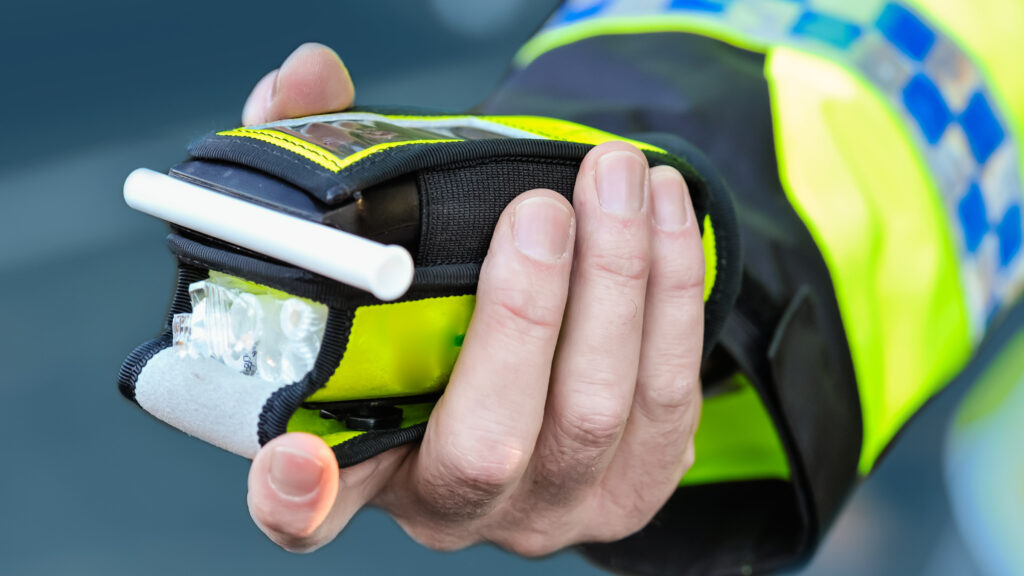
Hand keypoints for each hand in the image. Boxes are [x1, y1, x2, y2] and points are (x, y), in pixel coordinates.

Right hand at [244, 43, 704, 555]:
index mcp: (361, 461)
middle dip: (524, 316)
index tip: (300, 456)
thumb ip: (322, 160)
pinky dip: (672, 293)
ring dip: (617, 281)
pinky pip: (670, 395)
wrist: (530, 344)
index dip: (294, 495)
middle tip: (540, 210)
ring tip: (616, 176)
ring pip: (597, 412)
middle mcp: (455, 503)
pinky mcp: (635, 482)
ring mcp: (552, 504)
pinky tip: (663, 213)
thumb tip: (306, 78)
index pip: (304, 511)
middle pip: (489, 444)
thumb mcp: (368, 237)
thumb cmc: (434, 298)